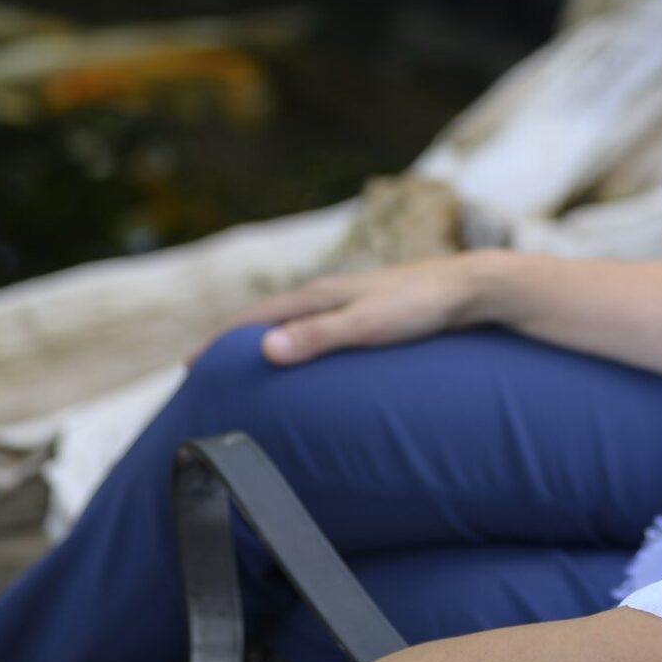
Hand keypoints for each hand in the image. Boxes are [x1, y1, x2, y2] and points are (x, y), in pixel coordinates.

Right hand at [189, 253, 499, 366]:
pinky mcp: (370, 311)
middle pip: (267, 318)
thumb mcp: (367, 325)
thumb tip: (263, 348)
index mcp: (318, 295)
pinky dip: (298, 343)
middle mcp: (328, 293)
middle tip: (206, 374)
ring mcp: (349, 300)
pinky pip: (319, 329)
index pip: (254, 319)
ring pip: (293, 322)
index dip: (220, 343)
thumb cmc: (421, 307)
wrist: (471, 288)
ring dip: (265, 342)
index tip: (190, 368)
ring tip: (248, 369)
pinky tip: (308, 360)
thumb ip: (318, 337)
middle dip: (234, 343)